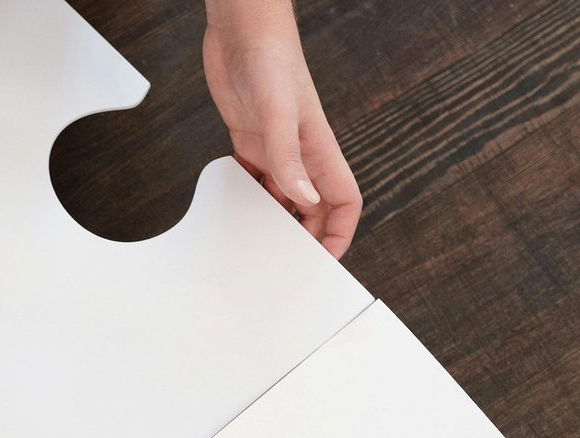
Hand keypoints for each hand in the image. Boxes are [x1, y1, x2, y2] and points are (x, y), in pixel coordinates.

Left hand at [201, 0, 360, 257]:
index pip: (344, 201)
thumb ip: (288, 157)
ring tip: (259, 247)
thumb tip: (301, 200)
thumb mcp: (279, 112)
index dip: (340, 233)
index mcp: (320, 150)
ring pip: (283, 198)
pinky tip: (235, 210)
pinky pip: (255, 181)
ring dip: (275, 221)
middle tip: (287, 265)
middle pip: (314, 208)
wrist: (242, 30)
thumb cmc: (270, 59)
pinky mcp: (250, 141)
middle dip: (306, 238)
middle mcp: (301, 153)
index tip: (325, 260)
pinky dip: (249, 198)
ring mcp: (276, 148)